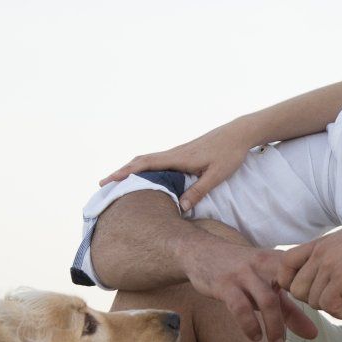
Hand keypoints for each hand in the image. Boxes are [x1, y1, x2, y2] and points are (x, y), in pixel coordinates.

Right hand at [100, 119, 262, 211]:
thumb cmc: (229, 154)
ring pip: (148, 160)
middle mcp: (174, 153)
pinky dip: (144, 168)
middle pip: (140, 161)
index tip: (109, 181)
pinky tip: (144, 177)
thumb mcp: (216, 175)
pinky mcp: (182, 154)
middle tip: (103, 184)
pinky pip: (157, 161)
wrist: (239, 133)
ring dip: (131, 169)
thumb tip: (179, 207)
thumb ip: (199, 190)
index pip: (145, 165)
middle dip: (121, 172)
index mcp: (178, 158)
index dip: (125, 173)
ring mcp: (177, 153)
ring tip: (117, 182)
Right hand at [179, 235, 317, 341]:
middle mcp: (264, 264)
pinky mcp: (225, 285)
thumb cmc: (241, 271)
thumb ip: (291, 309)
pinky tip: (255, 337)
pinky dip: (250, 325)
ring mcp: (244, 274)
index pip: (306, 275)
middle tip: (305, 336)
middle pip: (291, 287)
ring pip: (267, 300)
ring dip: (274, 325)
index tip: (321, 312)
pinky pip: (240, 307)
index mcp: (278, 261)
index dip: (318, 293)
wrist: (200, 252)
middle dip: (301, 312)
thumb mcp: (267, 286)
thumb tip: (314, 334)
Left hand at [276, 207, 341, 319]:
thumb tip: (328, 280)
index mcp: (318, 244)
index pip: (283, 265)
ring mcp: (328, 266)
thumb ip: (330, 257)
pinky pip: (329, 307)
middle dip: (316, 299)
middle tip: (339, 294)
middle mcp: (318, 254)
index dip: (293, 283)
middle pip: (296, 291)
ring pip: (312, 302)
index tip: (315, 287)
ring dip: (333, 306)